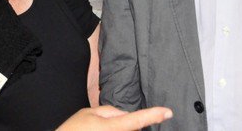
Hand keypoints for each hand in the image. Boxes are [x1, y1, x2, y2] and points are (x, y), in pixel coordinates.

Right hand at [57, 105, 172, 130]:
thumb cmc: (73, 130)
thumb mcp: (89, 113)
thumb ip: (110, 111)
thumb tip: (126, 115)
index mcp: (111, 128)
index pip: (137, 119)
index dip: (154, 115)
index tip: (168, 112)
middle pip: (132, 127)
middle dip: (123, 122)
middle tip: (101, 123)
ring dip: (118, 128)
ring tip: (96, 128)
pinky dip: (114, 129)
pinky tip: (97, 129)